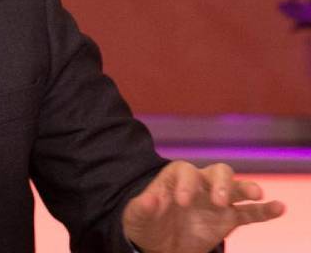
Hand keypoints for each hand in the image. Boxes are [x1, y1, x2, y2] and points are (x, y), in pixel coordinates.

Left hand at [123, 161, 285, 252]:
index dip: (185, 184)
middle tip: (219, 200)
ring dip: (247, 188)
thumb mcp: (137, 218)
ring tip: (257, 194)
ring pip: (237, 187)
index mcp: (175, 179)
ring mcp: (217, 201)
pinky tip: (278, 208)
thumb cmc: (146, 225)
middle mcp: (200, 186)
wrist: (158, 244)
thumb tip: (149, 199)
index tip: (182, 202)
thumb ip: (142, 208)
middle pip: (217, 172)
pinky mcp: (229, 219)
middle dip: (221, 182)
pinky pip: (250, 212)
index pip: (185, 171)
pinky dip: (265, 210)